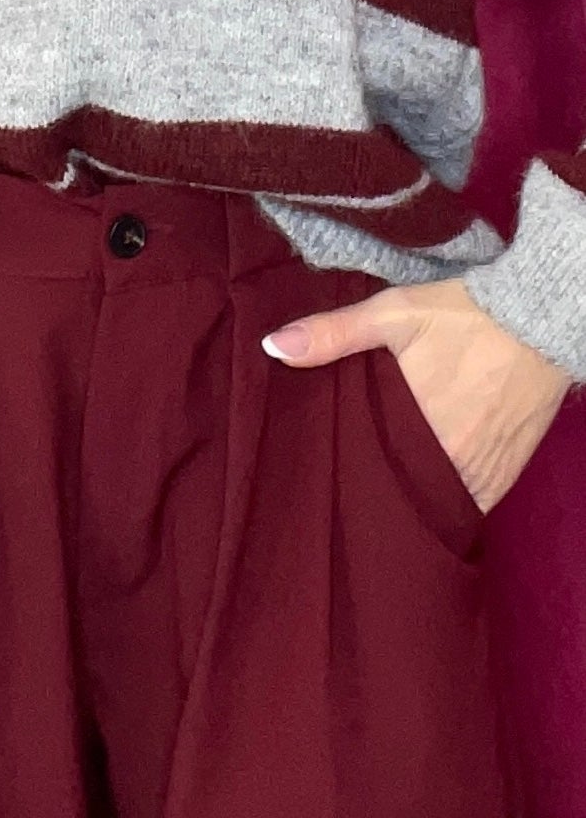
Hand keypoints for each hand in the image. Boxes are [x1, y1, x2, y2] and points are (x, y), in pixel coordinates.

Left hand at [262, 279, 571, 513]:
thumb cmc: (467, 315)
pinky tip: (430, 486)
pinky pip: (476, 499)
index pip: (374, 480)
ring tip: (388, 489)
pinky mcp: (511, 467)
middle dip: (381, 493)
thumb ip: (334, 334)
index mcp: (423, 433)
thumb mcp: (394, 314)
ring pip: (442, 503)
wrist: (543, 316)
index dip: (350, 484)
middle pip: (407, 496)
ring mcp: (489, 469)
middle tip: (353, 485)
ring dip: (417, 497)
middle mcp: (459, 463)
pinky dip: (454, 496)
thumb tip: (273, 347)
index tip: (328, 483)